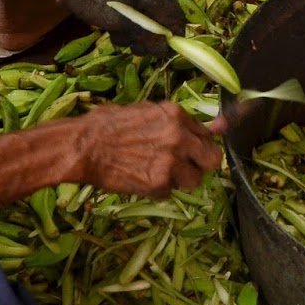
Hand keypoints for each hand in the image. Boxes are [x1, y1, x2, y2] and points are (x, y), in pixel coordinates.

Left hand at [56, 0, 185, 52]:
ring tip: (117, 35)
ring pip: (149, 18)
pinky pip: (139, 10)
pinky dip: (129, 23)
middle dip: (147, 37)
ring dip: (135, 33)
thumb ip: (147, 37)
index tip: (157, 53)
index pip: (175, 18)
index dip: (169, 39)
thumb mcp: (122, 23)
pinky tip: (113, 27)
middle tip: (131, 46)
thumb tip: (165, 50)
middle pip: (162, 19)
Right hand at [72, 101, 223, 196]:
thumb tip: (220, 126)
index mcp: (176, 115)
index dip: (199, 145)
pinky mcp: (159, 184)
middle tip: (187, 166)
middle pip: (213, 160)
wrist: (84, 146)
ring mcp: (171, 162)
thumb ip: (181, 122)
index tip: (192, 150)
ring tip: (159, 173)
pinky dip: (159, 189)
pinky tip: (142, 178)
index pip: (207, 135)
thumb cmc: (109, 124)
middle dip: (202, 164)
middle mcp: (179, 137)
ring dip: (181, 180)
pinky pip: (171, 192)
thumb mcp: (147, 112)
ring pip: (195, 180)